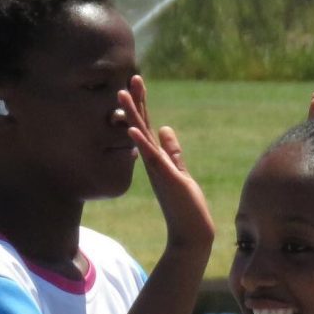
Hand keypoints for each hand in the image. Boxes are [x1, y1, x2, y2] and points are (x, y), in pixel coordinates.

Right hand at [119, 76, 213, 255]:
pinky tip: (133, 130)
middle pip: (140, 127)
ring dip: (132, 117)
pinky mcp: (167, 179)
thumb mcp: (179, 172)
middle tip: (131, 79)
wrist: (190, 234)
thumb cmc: (186, 206)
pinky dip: (141, 144)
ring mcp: (157, 171)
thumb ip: (172, 151)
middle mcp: (152, 163)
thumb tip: (165, 129)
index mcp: (155, 159)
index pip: (146, 126)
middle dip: (136, 102)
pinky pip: (152, 158)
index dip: (142, 104)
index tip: (138, 82)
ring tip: (123, 95)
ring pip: (142, 139)